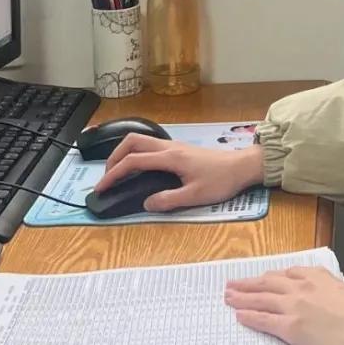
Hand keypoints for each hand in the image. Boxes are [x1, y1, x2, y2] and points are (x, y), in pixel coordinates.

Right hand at [93, 134, 263, 211]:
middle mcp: (169, 147)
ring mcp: (174, 145)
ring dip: (124, 153)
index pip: (133, 161)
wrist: (242, 166)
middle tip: (107, 177)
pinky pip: (150, 145)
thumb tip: (146, 204)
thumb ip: (169, 200)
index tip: (102, 187)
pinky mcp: (179, 149)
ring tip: (118, 172)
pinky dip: (136, 153)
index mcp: (170, 157)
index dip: (114, 174)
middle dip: (114, 157)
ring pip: (141, 140)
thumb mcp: (195, 196)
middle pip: (132, 142)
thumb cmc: (221, 181)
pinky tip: (138, 167)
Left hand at [225, 266, 343, 344]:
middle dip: (248, 283)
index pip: (286, 273)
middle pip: (268, 282)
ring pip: (261, 298)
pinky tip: (239, 315)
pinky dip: (249, 316)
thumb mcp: (343, 292)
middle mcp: (301, 286)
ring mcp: (293, 306)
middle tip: (232, 284)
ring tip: (228, 297)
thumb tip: (319, 299)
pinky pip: (263, 319)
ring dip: (242, 297)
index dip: (270, 277)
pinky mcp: (290, 327)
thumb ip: (327, 290)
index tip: (261, 280)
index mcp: (317, 275)